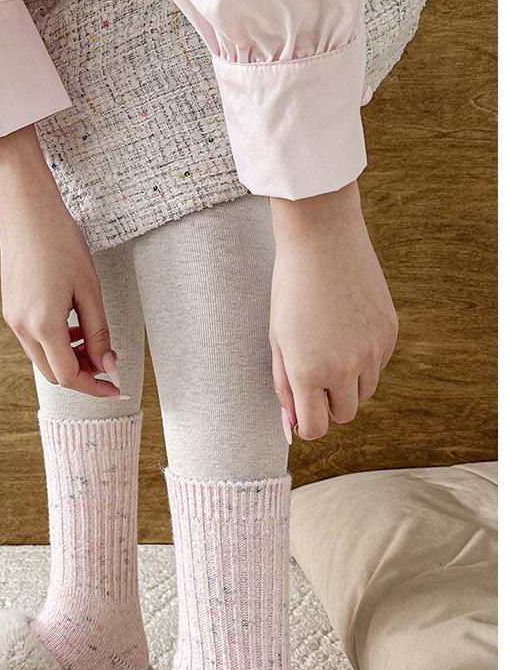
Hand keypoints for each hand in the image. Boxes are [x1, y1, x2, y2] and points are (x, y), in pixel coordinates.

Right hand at [0, 127, 123, 398]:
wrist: (27, 211)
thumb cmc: (62, 244)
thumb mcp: (89, 291)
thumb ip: (99, 334)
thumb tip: (109, 367)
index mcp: (43, 325)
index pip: (70, 376)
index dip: (96, 387)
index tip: (117, 389)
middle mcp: (22, 328)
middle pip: (55, 373)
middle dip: (84, 373)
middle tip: (110, 360)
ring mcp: (13, 319)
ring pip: (44, 358)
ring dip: (70, 358)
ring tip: (94, 339)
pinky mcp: (11, 309)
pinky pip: (35, 340)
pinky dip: (56, 343)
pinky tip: (74, 325)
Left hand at [269, 182, 397, 440]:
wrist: (323, 241)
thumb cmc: (290, 290)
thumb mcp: (278, 340)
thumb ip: (285, 385)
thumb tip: (293, 421)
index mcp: (309, 373)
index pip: (316, 428)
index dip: (307, 425)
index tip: (302, 412)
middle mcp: (345, 368)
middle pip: (344, 416)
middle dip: (328, 405)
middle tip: (315, 378)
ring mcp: (372, 351)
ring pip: (364, 393)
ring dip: (348, 384)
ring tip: (330, 350)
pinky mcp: (390, 333)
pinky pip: (379, 364)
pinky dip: (365, 359)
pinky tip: (348, 329)